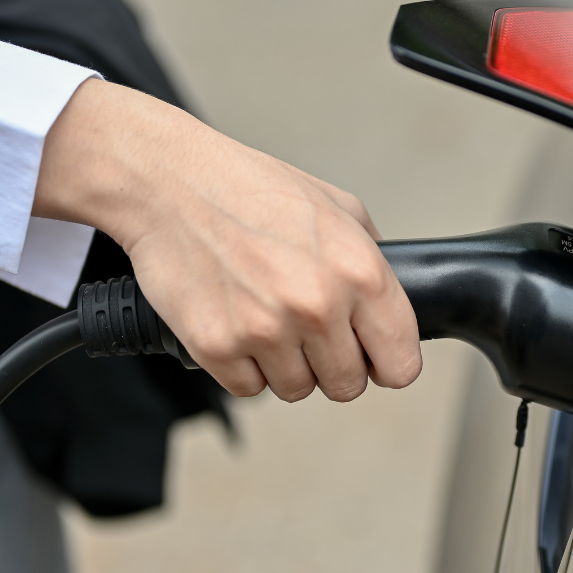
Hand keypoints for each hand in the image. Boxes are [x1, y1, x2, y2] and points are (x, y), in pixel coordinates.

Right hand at [31, 79, 421, 401]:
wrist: (171, 182)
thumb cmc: (251, 189)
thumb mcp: (336, 205)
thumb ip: (373, 256)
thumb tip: (389, 306)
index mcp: (359, 272)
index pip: (400, 363)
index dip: (387, 363)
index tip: (373, 358)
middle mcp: (317, 306)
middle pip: (348, 386)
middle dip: (333, 366)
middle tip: (310, 334)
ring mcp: (265, 330)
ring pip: (297, 390)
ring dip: (287, 366)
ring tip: (269, 321)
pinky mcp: (217, 347)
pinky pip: (249, 388)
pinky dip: (244, 366)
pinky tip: (238, 325)